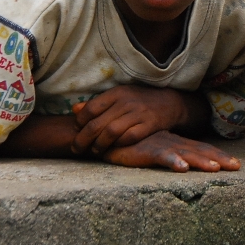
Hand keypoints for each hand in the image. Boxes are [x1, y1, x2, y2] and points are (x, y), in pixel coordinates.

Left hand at [71, 85, 204, 154]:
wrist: (169, 102)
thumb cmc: (139, 100)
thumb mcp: (119, 96)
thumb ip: (97, 103)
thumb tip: (75, 110)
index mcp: (117, 93)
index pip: (90, 109)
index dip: (79, 122)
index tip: (76, 130)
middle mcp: (126, 102)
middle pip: (97, 124)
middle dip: (82, 139)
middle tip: (76, 148)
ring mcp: (138, 113)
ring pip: (110, 132)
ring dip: (98, 145)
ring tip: (94, 151)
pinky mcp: (148, 125)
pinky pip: (128, 138)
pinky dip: (117, 145)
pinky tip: (112, 148)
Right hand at [102, 130, 239, 171]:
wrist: (108, 133)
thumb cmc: (131, 143)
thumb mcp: (153, 148)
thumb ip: (167, 153)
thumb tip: (183, 162)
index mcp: (176, 143)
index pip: (201, 149)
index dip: (218, 156)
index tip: (235, 164)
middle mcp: (173, 143)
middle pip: (201, 151)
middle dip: (220, 159)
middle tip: (237, 167)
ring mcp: (162, 146)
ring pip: (186, 154)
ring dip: (201, 161)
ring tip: (215, 169)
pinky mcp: (147, 150)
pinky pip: (162, 156)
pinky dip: (173, 161)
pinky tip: (182, 168)